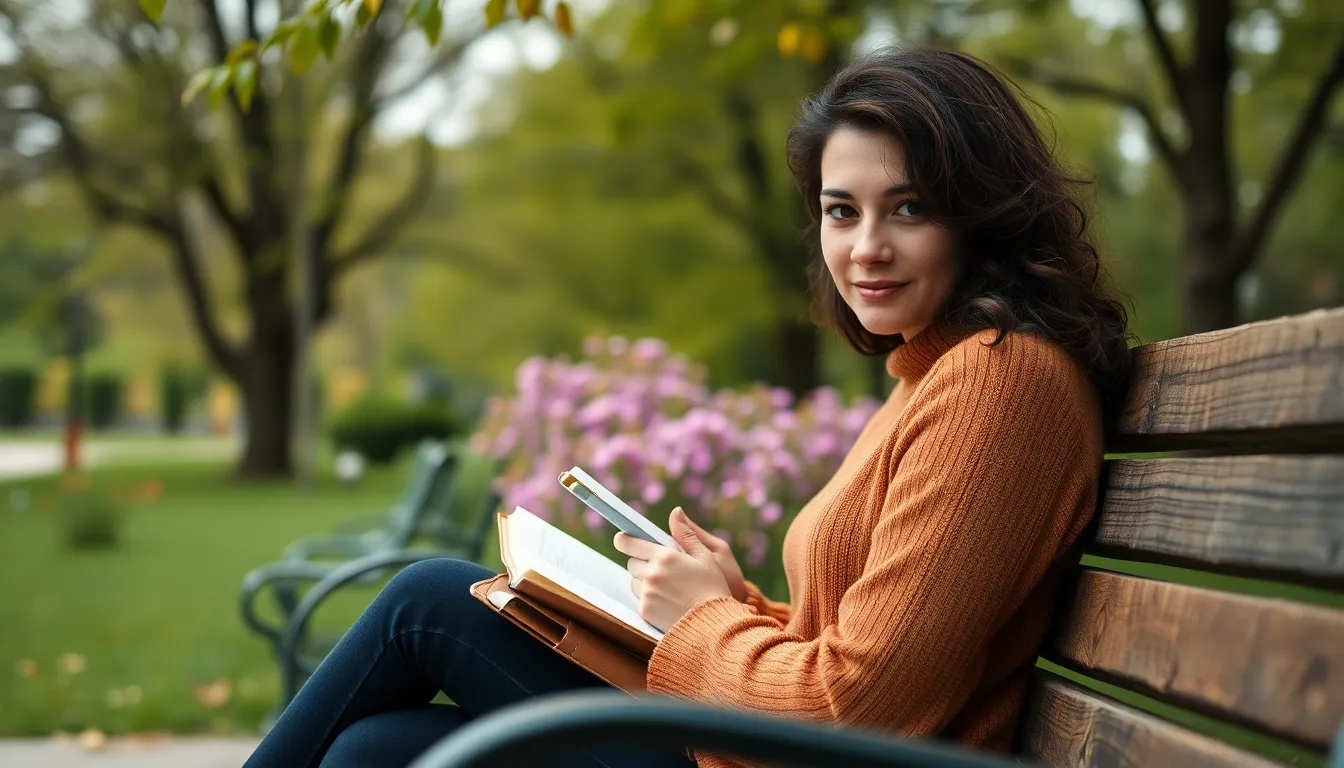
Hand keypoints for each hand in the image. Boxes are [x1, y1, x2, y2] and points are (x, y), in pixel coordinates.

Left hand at [616, 507, 731, 629]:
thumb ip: (686, 534)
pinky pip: (639, 598)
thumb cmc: (713, 586)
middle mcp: (651, 574)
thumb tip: (675, 512)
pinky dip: (648, 597)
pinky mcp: (645, 611)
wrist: (713, 623)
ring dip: (643, 580)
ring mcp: (647, 593)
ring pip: (634, 581)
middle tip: (660, 567)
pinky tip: (666, 600)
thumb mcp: (706, 556)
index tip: (622, 539)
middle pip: (632, 563)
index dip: (624, 540)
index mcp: (665, 556)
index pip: (629, 544)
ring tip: (666, 586)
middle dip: (642, 562)